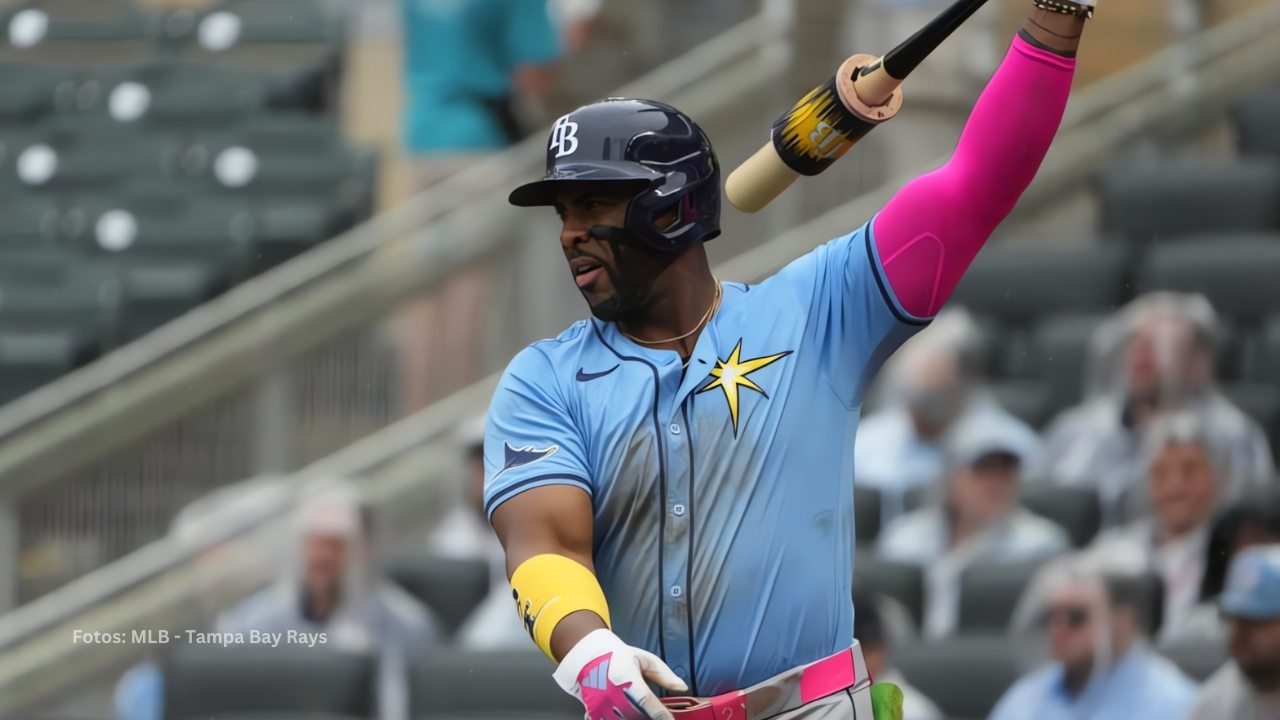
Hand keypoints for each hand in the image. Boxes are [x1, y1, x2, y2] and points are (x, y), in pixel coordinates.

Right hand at [553, 629, 688, 719]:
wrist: (589, 659)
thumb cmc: (621, 658)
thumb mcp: (645, 660)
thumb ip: (664, 675)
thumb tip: (683, 688)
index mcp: (625, 677)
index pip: (645, 700)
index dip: (660, 714)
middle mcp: (610, 693)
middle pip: (635, 715)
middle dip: (650, 718)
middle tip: (660, 717)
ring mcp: (599, 706)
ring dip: (636, 719)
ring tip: (645, 715)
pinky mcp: (593, 714)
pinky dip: (621, 719)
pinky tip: (628, 715)